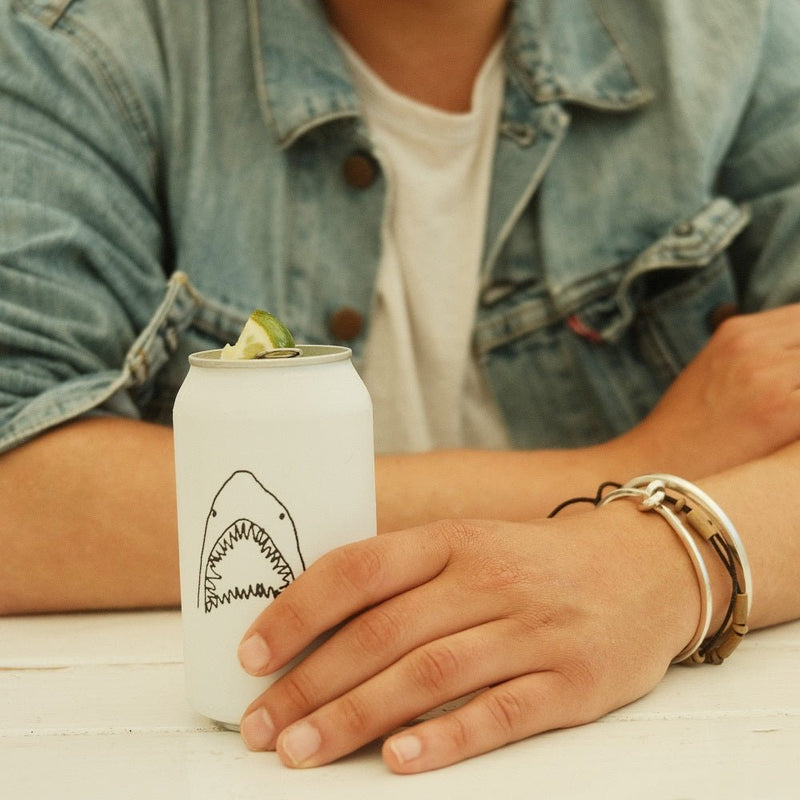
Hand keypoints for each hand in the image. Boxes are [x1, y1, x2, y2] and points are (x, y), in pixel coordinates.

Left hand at [236, 504, 701, 772]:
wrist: (646, 568)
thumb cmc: (536, 563)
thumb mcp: (472, 545)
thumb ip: (407, 576)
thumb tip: (317, 620)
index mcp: (453, 540)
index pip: (359, 568)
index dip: (298, 610)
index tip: (251, 654)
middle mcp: (487, 579)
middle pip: (383, 632)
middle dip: (310, 683)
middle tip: (260, 727)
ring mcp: (531, 630)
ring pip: (428, 674)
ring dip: (356, 716)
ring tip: (300, 753)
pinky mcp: (571, 681)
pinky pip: (501, 712)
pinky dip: (447, 737)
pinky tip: (399, 761)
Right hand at [624, 302, 799, 476]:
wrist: (657, 464)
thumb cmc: (689, 428)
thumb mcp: (717, 370)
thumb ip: (760, 353)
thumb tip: (794, 361)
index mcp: (738, 331)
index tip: (795, 374)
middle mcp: (753, 343)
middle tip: (793, 394)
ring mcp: (768, 374)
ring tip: (790, 412)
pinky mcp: (782, 410)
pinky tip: (793, 429)